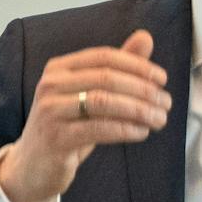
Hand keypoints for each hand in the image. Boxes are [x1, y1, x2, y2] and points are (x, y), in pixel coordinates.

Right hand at [0, 29, 171, 201]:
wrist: (34, 165)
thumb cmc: (69, 125)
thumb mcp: (91, 95)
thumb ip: (117, 67)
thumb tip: (145, 36)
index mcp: (60, 68)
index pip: (104, 56)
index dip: (137, 65)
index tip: (162, 79)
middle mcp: (51, 84)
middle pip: (106, 78)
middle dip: (143, 89)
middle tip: (166, 103)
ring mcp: (50, 110)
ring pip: (103, 102)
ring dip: (139, 110)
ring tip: (160, 119)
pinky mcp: (56, 137)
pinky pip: (98, 129)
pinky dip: (126, 129)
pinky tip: (142, 132)